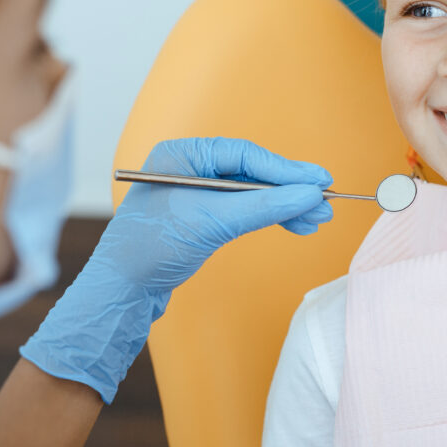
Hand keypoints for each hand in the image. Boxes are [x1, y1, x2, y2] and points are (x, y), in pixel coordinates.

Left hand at [19, 137, 333, 402]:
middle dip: (290, 190)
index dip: (287, 169)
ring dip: (286, 206)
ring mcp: (198, 194)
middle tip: (325, 203)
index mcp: (184, 155)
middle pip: (255, 173)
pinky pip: (247, 210)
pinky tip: (295, 224)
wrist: (121, 292)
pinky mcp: (204, 217)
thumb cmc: (153, 249)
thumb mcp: (213, 221)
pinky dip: (271, 218)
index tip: (320, 181)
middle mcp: (191, 168)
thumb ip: (265, 206)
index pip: (247, 155)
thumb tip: (310, 195)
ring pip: (254, 193)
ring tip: (317, 220)